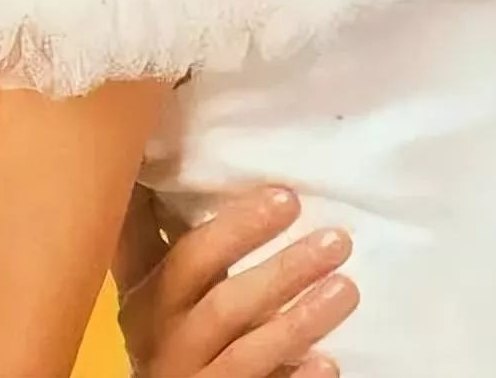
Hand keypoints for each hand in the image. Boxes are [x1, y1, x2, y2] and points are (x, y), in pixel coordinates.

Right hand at [114, 185, 358, 377]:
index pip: (175, 248)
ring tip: (347, 288)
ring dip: (298, 320)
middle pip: (219, 299)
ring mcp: (188, 377)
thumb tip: (194, 141)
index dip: (229, 224)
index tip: (284, 193)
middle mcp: (161, 334)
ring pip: (245, 352)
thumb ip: (188, 229)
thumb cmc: (182, 318)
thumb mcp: (172, 277)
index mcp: (149, 289)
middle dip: (279, 271)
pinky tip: (327, 362)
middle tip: (334, 239)